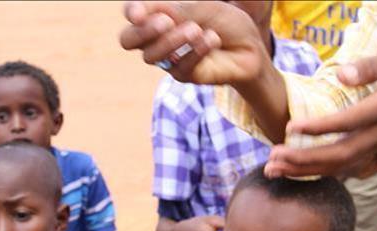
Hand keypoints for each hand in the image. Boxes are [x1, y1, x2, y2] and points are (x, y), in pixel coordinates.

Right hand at [119, 1, 266, 86]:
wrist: (249, 46)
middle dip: (143, 31)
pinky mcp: (183, 75)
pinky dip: (195, 51)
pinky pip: (179, 66)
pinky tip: (211, 39)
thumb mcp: (199, 8)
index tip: (139, 12)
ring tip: (195, 29)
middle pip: (127, 40)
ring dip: (173, 40)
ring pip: (151, 55)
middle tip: (165, 22)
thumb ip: (171, 9)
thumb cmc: (223, 22)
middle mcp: (157, 39)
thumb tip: (139, 12)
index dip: (131, 12)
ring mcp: (167, 59)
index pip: (132, 14)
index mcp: (158, 17)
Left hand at [266, 45, 376, 178]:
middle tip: (273, 155)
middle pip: (341, 154)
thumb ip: (373, 65)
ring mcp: (374, 147)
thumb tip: (341, 75)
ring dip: (303, 170)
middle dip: (305, 158)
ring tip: (271, 169)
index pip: (351, 121)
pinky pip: (338, 167)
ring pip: (338, 166)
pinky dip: (312, 171)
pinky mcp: (367, 152)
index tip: (291, 126)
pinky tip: (287, 171)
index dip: (321, 127)